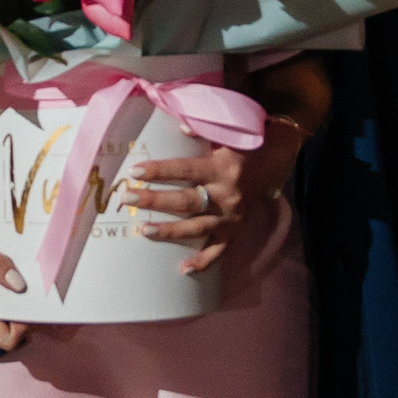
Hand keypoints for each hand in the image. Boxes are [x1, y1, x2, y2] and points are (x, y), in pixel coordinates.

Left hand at [130, 115, 307, 274]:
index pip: (185, 170)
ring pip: (197, 228)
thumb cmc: (237, 149)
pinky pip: (218, 251)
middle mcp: (227, 195)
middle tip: (128, 199)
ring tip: (143, 231)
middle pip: (186, 201)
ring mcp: (231, 217)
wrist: (270, 165)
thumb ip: (202, 131)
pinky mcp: (234, 232)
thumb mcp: (223, 136)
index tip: (135, 172)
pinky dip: (203, 262)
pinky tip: (183, 269)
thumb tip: (179, 127)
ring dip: (170, 231)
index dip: (160, 171)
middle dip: (155, 201)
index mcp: (222, 168)